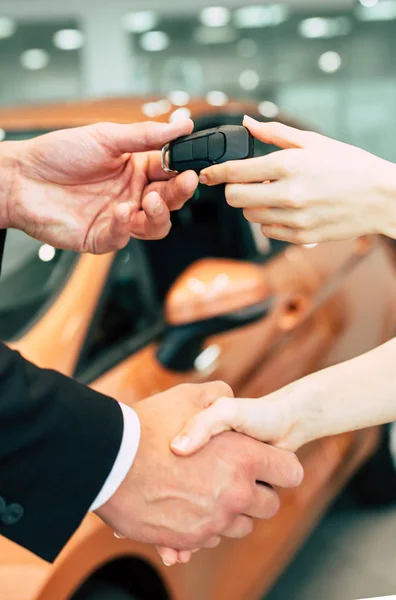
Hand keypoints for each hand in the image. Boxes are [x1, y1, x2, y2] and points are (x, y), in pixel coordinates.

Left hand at [4, 119, 197, 251]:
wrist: (21, 178)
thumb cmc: (58, 154)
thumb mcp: (106, 137)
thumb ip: (146, 135)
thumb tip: (182, 124)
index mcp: (136, 169)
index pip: (170, 172)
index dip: (184, 171)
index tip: (193, 166)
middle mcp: (131, 194)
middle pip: (169, 202)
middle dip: (179, 193)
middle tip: (184, 182)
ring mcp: (118, 218)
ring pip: (154, 226)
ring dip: (159, 215)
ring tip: (151, 201)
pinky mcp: (101, 237)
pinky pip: (123, 238)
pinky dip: (126, 226)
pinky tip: (121, 211)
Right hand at [96, 382, 303, 564]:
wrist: (109, 463)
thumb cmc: (148, 426)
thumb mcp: (188, 397)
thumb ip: (219, 396)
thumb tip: (229, 397)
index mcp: (242, 457)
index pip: (290, 472)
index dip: (281, 466)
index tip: (267, 463)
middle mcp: (234, 493)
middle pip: (268, 505)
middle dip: (258, 492)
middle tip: (235, 477)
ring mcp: (213, 521)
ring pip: (241, 525)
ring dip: (232, 511)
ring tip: (208, 490)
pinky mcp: (189, 539)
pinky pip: (210, 540)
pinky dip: (205, 528)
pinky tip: (188, 508)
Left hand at [198, 115, 395, 243]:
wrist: (381, 197)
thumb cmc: (350, 165)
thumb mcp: (314, 142)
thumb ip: (275, 133)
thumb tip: (248, 123)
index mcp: (288, 165)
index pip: (235, 173)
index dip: (214, 173)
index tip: (207, 174)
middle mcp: (288, 194)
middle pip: (235, 199)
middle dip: (233, 190)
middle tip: (243, 184)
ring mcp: (295, 219)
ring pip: (251, 216)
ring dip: (253, 205)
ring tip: (272, 194)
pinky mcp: (302, 237)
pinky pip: (268, 232)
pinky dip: (269, 221)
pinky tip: (285, 209)